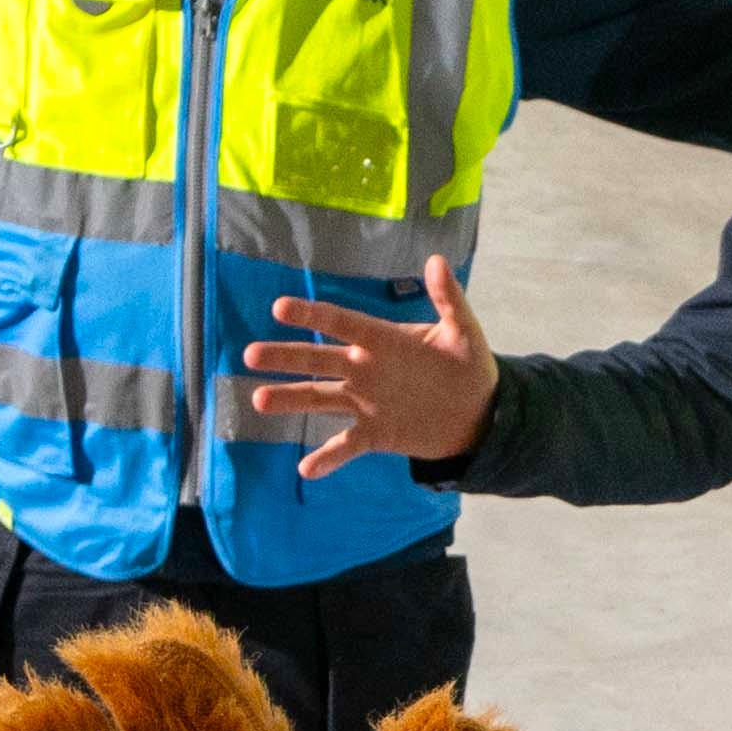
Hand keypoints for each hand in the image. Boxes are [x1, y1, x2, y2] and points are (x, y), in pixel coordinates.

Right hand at [243, 263, 497, 473]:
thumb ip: (448, 300)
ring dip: (291, 399)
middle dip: (285, 357)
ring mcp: (367, 403)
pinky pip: (346, 445)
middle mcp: (365, 369)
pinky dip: (328, 457)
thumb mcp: (464, 332)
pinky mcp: (376, 434)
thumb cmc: (469, 367)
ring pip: (321, 398)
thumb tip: (437, 261)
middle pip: (318, 360)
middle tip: (250, 354)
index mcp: (382, 340)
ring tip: (260, 400)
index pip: (341, 323)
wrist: (481, 414)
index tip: (280, 308)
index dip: (312, 315)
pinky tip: (305, 469)